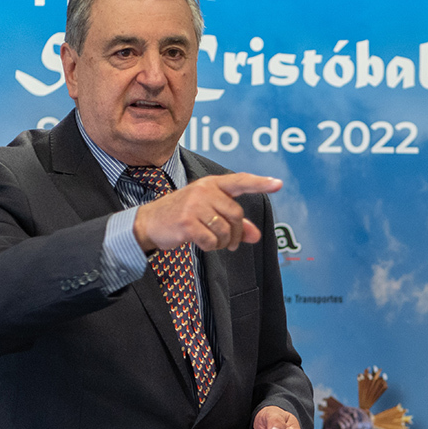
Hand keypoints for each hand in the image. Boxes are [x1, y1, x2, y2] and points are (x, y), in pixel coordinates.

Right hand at [133, 172, 281, 252]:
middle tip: (229, 242)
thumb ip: (235, 223)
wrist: (149, 223)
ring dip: (223, 242)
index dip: (260, 183)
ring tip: (213, 242)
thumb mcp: (209, 214)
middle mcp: (204, 190)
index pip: (240, 181)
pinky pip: (211, 241)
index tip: (278, 184)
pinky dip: (210, 247)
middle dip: (235, 233)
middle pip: (236, 214)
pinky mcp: (186, 222)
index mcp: (212, 184)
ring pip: (225, 230)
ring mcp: (194, 205)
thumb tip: (256, 235)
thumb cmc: (183, 216)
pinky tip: (201, 243)